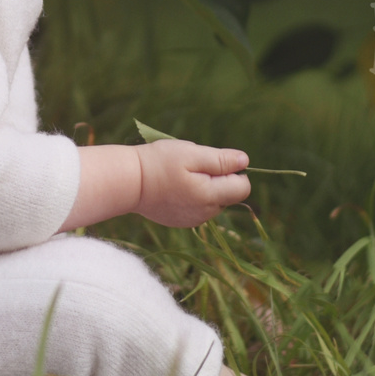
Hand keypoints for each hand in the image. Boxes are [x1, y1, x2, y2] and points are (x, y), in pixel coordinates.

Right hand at [134, 138, 249, 227]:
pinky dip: (193, 196)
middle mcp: (205, 213)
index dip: (234, 171)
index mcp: (211, 196)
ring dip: (205, 187)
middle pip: (228, 195)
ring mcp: (193, 220)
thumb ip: (221, 160)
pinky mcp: (181, 221)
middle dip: (218, 179)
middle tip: (192, 166)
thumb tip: (245, 162)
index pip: (243, 187)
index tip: (213, 161)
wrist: (129, 183)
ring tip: (181, 176)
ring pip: (213, 201)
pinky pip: (198, 208)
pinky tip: (174, 187)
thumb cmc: (160, 163)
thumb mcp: (192, 154)